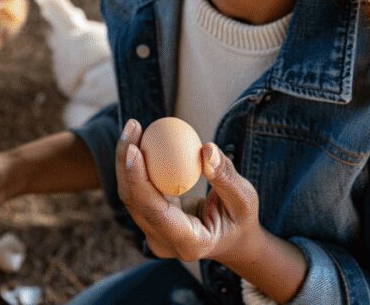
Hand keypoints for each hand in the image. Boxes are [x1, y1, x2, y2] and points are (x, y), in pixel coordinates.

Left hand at [116, 119, 261, 263]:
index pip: (155, 212)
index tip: (135, 149)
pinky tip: (140, 138)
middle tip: (133, 126)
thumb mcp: (244, 199)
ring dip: (126, 159)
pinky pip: (137, 190)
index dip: (139, 181)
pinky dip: (136, 164)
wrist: (232, 240)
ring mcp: (154, 233)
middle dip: (126, 162)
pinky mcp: (151, 221)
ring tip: (134, 125)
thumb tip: (206, 148)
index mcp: (189, 243)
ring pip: (130, 195)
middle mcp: (164, 243)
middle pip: (134, 202)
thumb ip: (226, 177)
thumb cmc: (241, 219)